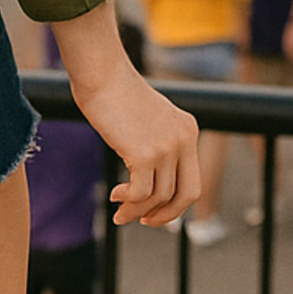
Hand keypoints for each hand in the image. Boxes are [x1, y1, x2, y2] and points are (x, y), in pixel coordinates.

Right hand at [72, 61, 200, 227]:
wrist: (101, 71)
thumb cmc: (114, 89)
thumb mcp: (147, 117)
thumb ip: (155, 141)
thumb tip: (147, 176)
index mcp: (187, 129)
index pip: (191, 179)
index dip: (176, 202)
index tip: (155, 210)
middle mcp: (183, 140)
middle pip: (186, 194)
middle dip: (167, 215)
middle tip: (146, 222)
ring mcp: (166, 147)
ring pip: (158, 197)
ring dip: (137, 210)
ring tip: (119, 212)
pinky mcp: (145, 154)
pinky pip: (140, 193)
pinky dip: (128, 201)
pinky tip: (115, 196)